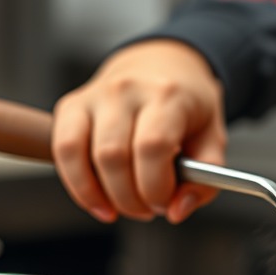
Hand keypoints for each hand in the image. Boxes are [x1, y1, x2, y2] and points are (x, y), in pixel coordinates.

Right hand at [51, 39, 225, 223]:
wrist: (161, 63)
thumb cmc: (188, 105)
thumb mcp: (213, 137)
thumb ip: (205, 179)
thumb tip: (177, 211)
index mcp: (168, 95)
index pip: (152, 147)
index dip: (156, 187)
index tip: (165, 203)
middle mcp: (127, 90)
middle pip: (112, 156)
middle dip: (129, 198)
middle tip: (147, 208)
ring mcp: (94, 95)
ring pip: (79, 155)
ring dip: (99, 195)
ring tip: (122, 206)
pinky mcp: (71, 105)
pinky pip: (62, 151)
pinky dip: (77, 185)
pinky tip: (98, 200)